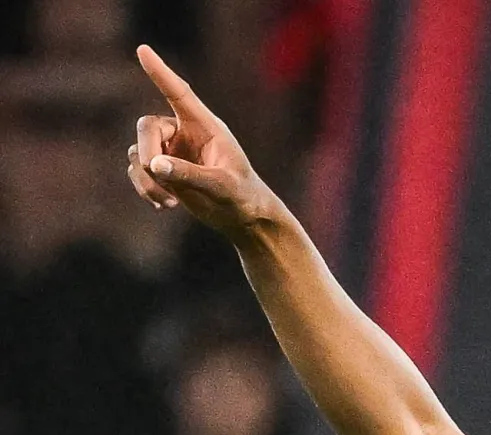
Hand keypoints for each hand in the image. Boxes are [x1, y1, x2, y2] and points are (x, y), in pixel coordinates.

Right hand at [126, 44, 275, 236]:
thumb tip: (155, 165)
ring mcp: (171, 151)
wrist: (242, 217)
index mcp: (204, 126)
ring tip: (168, 202)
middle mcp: (183, 133)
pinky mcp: (163, 170)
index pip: (179, 94)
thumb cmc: (242, 195)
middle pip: (147, 127)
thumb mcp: (222, 186)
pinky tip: (164, 206)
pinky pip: (137, 171)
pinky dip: (145, 188)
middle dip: (147, 152)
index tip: (143, 50)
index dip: (161, 74)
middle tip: (157, 176)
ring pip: (138, 152)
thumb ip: (191, 175)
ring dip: (147, 179)